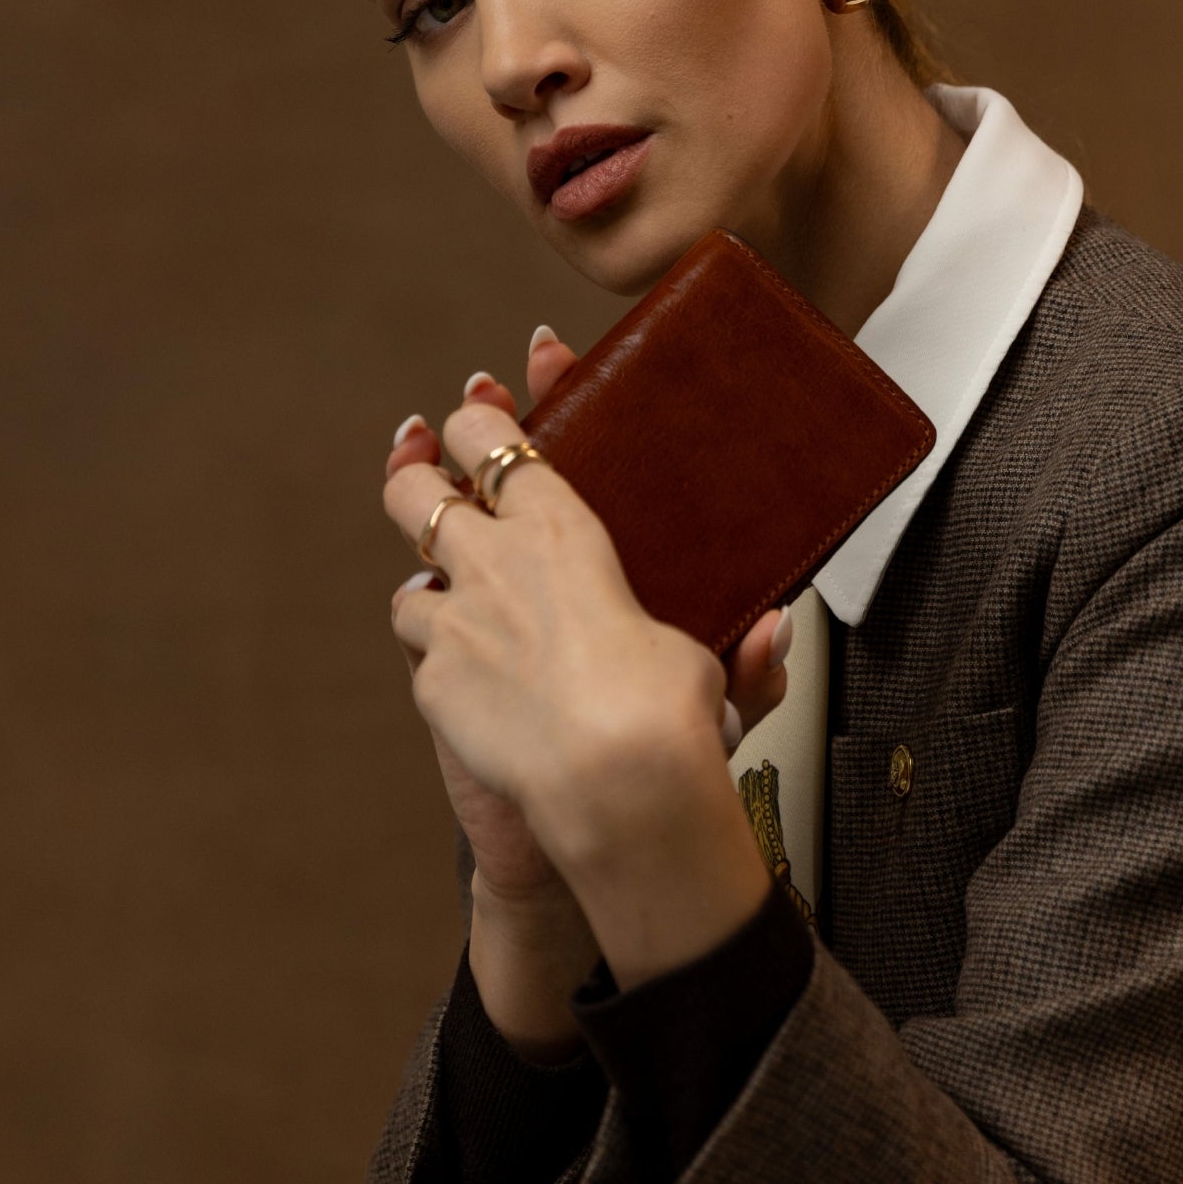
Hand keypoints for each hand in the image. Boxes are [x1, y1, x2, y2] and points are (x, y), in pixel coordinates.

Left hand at [384, 334, 779, 984]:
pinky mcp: (433, 682)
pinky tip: (473, 683)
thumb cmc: (667, 710)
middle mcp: (495, 563)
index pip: (497, 445)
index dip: (477, 419)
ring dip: (430, 595)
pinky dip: (445, 669)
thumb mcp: (708, 665)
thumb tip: (773, 630)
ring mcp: (455, 622)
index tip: (477, 406)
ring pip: (410, 588)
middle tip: (420, 471)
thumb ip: (739, 652)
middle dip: (413, 477)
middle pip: (417, 493)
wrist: (612, 777)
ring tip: (452, 605)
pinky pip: (426, 665)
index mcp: (561, 531)